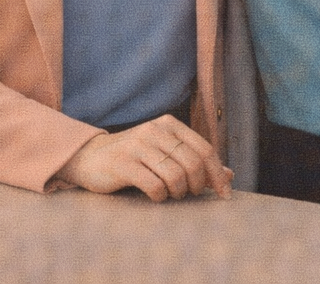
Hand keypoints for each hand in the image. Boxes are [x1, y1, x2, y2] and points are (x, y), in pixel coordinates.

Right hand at [53, 115, 232, 200]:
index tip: (224, 195)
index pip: (204, 149)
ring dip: (177, 193)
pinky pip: (154, 186)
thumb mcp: (165, 154)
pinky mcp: (123, 163)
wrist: (89, 158)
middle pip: (193, 164)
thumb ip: (195, 162)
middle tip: (187, 194)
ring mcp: (138, 145)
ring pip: (175, 176)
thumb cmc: (134, 158)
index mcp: (169, 124)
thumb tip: (230, 175)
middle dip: (196, 186)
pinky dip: (160, 196)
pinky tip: (154, 195)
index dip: (217, 175)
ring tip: (170, 194)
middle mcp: (154, 130)